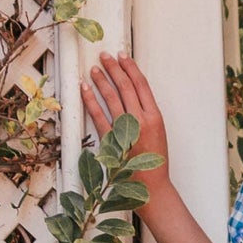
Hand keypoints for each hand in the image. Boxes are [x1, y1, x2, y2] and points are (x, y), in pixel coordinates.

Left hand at [80, 52, 171, 189]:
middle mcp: (141, 120)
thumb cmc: (154, 160)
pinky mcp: (112, 140)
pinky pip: (98, 115)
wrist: (151, 186)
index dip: (130, 68)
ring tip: (94, 69)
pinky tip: (84, 89)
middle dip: (114, 68)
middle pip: (125, 86)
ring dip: (101, 80)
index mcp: (155, 116)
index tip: (122, 57)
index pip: (141, 84)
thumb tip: (131, 92)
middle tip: (105, 57)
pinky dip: (90, 100)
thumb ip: (146, 112)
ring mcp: (125, 130)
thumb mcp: (158, 131)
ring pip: (111, 97)